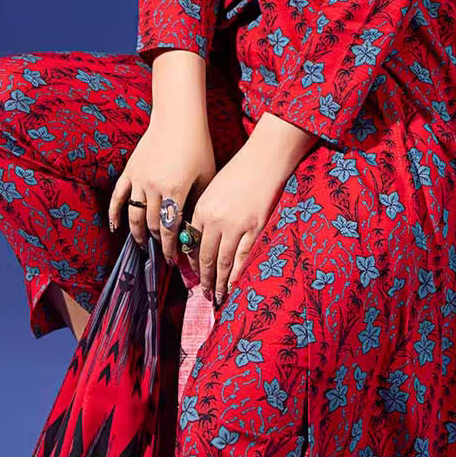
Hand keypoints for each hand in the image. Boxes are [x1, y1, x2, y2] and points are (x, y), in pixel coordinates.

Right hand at [108, 112, 215, 264]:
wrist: (178, 118)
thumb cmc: (197, 145)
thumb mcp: (206, 174)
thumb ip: (198, 201)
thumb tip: (194, 227)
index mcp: (176, 190)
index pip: (170, 228)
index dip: (170, 247)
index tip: (173, 260)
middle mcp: (155, 187)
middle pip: (153, 224)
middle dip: (157, 241)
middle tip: (161, 251)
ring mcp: (139, 178)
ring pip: (135, 214)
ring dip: (138, 232)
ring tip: (142, 244)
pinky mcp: (130, 170)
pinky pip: (118, 196)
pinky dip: (114, 213)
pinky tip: (114, 227)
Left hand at [189, 139, 287, 304]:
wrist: (263, 160)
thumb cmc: (240, 171)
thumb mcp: (214, 189)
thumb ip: (206, 213)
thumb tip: (200, 238)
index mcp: (202, 209)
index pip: (191, 244)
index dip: (192, 263)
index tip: (193, 275)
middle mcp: (215, 220)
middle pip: (205, 257)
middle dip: (203, 278)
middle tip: (203, 294)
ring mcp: (235, 226)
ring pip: (222, 262)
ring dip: (218, 282)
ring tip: (217, 296)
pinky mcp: (254, 229)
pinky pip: (242, 258)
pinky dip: (236, 276)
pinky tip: (233, 286)